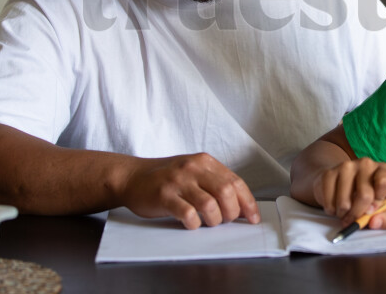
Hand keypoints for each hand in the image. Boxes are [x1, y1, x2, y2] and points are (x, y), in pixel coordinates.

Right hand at [119, 153, 259, 229]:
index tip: (253, 218)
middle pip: (226, 192)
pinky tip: (192, 223)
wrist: (132, 177)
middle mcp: (193, 168)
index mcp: (204, 161)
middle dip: (232, 212)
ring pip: (209, 204)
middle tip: (226, 221)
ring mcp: (178, 181)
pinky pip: (187, 213)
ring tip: (209, 223)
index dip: (248, 202)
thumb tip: (242, 207)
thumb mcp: (193, 173)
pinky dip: (194, 223)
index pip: (235, 181)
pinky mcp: (164, 196)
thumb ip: (215, 184)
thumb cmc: (166, 178)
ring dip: (214, 219)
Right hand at [314, 157, 385, 228]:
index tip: (371, 210)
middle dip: (358, 214)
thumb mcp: (380, 208)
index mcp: (383, 170)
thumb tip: (374, 222)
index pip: (384, 182)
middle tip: (354, 220)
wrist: (340, 183)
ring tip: (345, 211)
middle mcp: (366, 164)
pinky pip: (329, 201)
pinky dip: (331, 210)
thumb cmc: (365, 196)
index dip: (378, 201)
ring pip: (345, 202)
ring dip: (343, 214)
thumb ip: (384, 218)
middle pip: (364, 196)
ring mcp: (346, 166)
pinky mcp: (329, 173)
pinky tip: (335, 205)